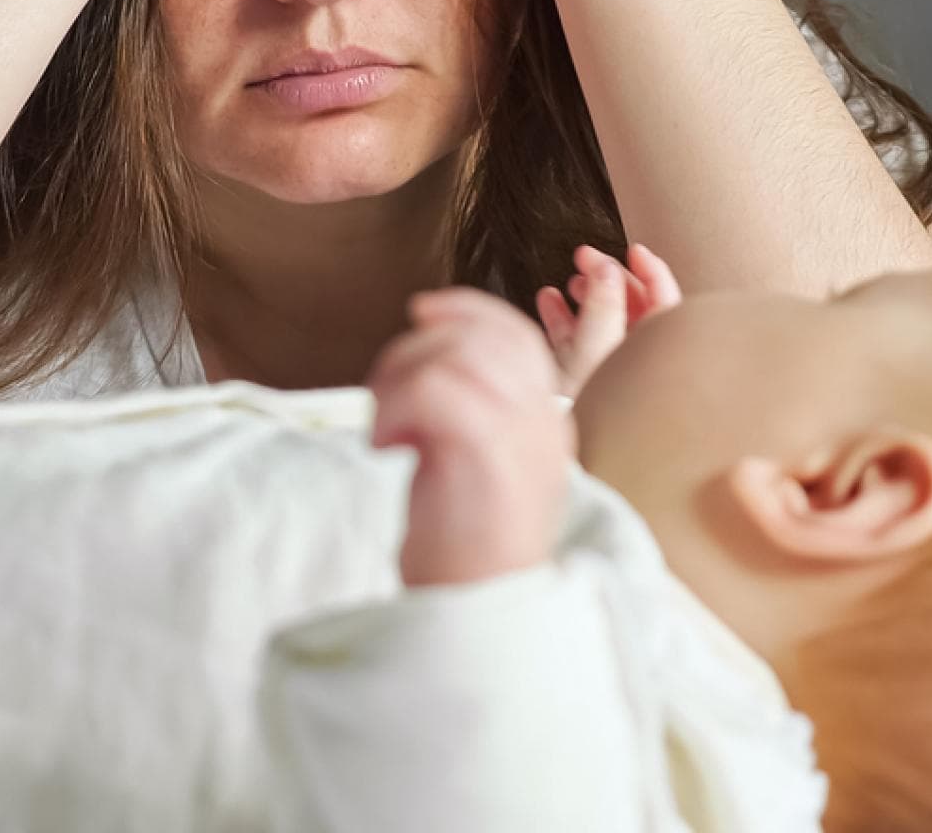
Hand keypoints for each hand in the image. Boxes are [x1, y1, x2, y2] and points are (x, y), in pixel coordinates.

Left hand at [367, 286, 575, 586]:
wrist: (480, 623)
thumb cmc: (466, 554)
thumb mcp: (479, 471)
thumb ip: (472, 414)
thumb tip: (431, 355)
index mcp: (548, 423)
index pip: (516, 335)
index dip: (465, 309)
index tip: (420, 313)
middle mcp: (544, 423)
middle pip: (485, 333)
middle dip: (419, 345)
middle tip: (383, 396)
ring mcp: (522, 438)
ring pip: (457, 353)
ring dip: (400, 376)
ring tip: (385, 429)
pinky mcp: (488, 457)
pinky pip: (436, 388)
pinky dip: (396, 404)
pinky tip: (386, 446)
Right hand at [535, 242, 682, 396]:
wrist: (558, 456)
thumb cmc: (587, 409)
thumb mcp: (597, 349)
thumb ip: (604, 304)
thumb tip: (607, 267)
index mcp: (655, 353)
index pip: (665, 302)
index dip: (650, 271)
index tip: (631, 249)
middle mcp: (634, 362)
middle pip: (630, 307)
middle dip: (608, 278)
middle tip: (583, 257)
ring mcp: (605, 371)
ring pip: (601, 321)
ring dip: (585, 295)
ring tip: (569, 282)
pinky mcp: (577, 380)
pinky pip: (574, 340)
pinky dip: (561, 316)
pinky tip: (547, 299)